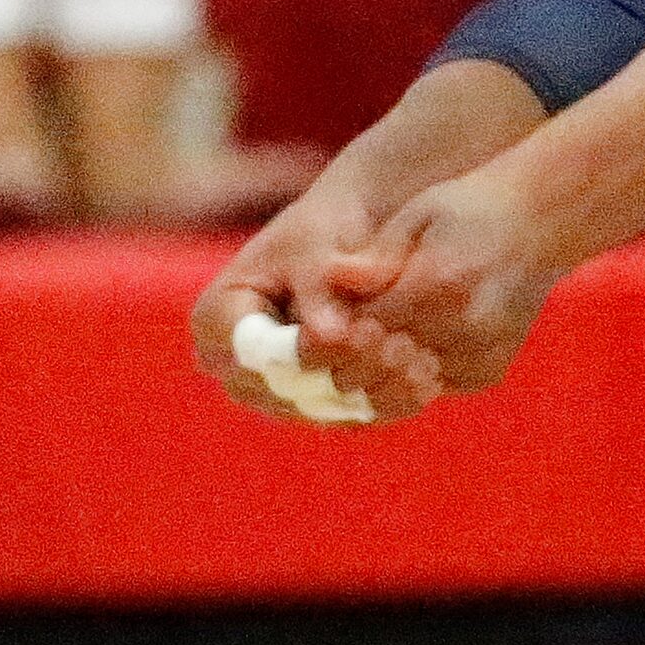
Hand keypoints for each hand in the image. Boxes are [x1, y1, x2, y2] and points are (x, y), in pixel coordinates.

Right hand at [190, 180, 440, 424]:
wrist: (354, 238)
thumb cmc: (325, 229)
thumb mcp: (314, 250)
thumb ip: (316, 292)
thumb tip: (324, 337)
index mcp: (217, 321)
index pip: (253, 353)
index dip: (303, 350)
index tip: (360, 331)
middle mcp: (238, 368)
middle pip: (287, 390)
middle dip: (346, 370)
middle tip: (395, 347)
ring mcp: (275, 393)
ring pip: (323, 408)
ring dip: (374, 389)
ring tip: (419, 360)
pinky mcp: (316, 405)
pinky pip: (350, 415)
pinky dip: (390, 398)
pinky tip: (428, 380)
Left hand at [323, 165, 558, 399]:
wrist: (545, 219)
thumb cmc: (473, 207)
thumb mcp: (420, 214)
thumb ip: (377, 253)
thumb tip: (333, 276)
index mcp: (437, 284)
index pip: (361, 330)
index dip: (335, 331)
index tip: (326, 321)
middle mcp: (462, 326)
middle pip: (382, 366)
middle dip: (356, 357)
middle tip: (347, 339)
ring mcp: (482, 352)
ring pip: (407, 385)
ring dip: (386, 372)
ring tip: (377, 346)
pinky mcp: (493, 367)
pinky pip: (439, 386)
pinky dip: (419, 375)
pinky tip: (416, 349)